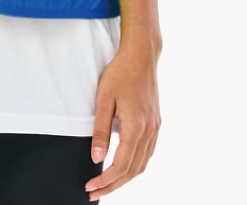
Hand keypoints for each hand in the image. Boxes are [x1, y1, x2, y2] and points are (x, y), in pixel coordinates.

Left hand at [84, 45, 161, 199]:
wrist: (141, 55)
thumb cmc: (120, 73)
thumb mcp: (104, 99)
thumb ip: (100, 130)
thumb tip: (97, 158)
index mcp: (136, 128)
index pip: (121, 165)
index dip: (105, 180)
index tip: (90, 186)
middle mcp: (149, 131)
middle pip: (133, 171)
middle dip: (113, 185)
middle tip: (94, 193)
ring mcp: (155, 128)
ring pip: (142, 164)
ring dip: (125, 178)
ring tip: (106, 183)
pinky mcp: (156, 123)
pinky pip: (147, 152)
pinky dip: (135, 165)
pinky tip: (123, 165)